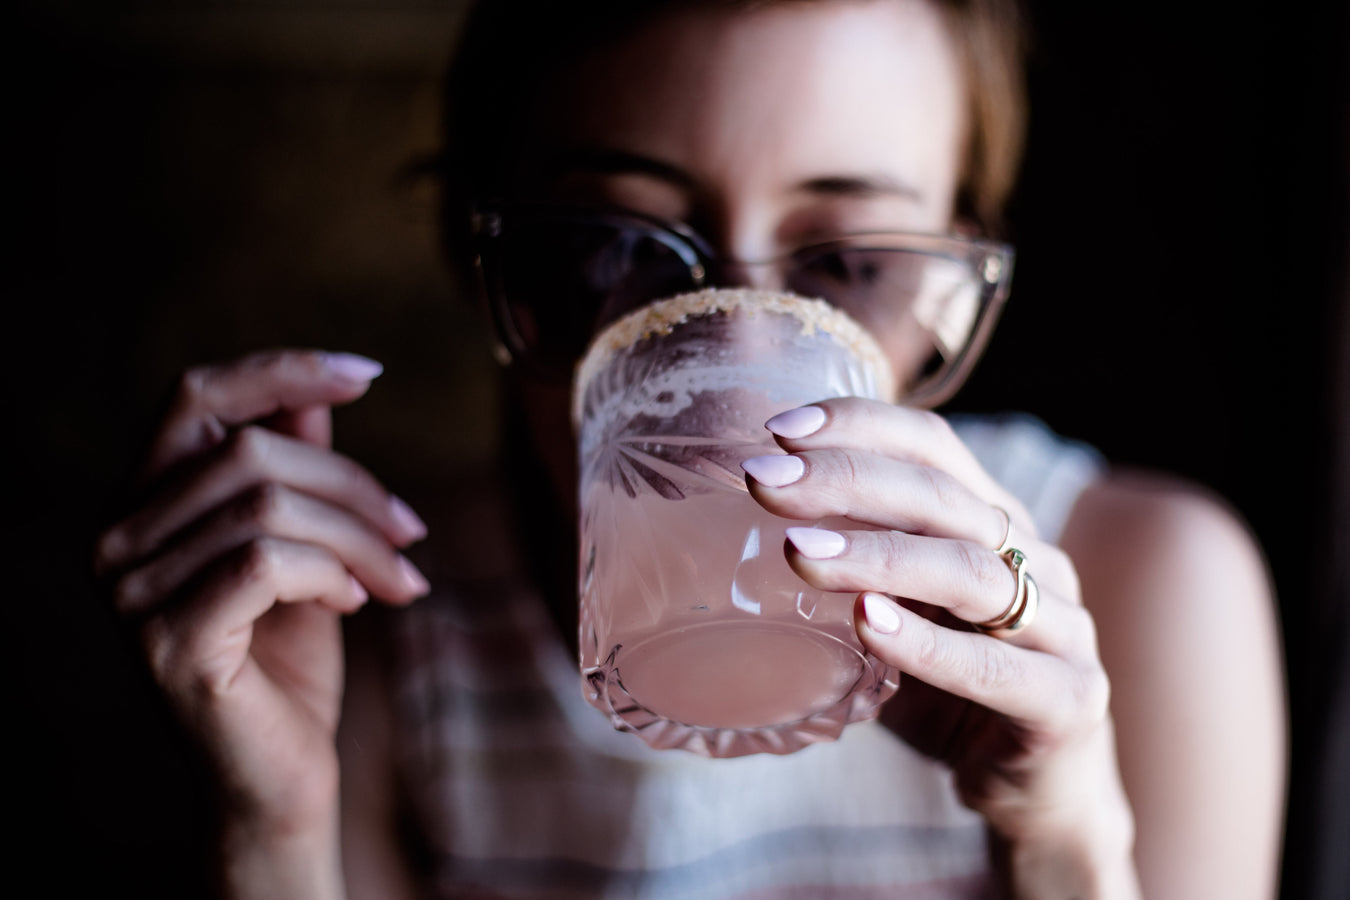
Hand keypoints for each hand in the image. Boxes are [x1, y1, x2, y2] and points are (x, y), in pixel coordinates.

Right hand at [94, 350, 429, 890]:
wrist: (281, 775)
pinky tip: (359, 604)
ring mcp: (131, 593)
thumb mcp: (306, 545)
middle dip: (353, 484)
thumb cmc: (292, 657)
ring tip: (401, 576)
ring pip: (265, 505)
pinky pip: (263, 563)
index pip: (196, 396)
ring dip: (358, 537)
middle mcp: (117, 539)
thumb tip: (320, 391)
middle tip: (412, 530)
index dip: (281, 371)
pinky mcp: (167, 642)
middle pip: (250, 449)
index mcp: (143, 503)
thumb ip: (298, 469)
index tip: (366, 372)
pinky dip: (330, 574)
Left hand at [743, 398, 1137, 895]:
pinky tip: (867, 624)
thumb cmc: (944, 693)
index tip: (778, 429)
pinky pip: (995, 666)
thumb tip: (728, 537)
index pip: (933, 446)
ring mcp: (1063, 627)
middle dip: (846, 479)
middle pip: (943, 496)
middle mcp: (1037, 558)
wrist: (1032, 792)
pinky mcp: (1070, 699)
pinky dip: (928, 644)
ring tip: (798, 553)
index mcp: (995, 523)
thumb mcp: (890, 620)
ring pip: (971, 571)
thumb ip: (844, 578)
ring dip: (878, 556)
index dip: (861, 426)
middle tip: (765, 480)